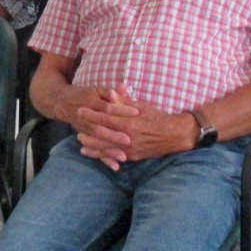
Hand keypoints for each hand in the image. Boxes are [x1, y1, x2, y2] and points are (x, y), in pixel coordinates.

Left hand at [72, 87, 192, 168]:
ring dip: (91, 144)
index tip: (80, 109)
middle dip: (87, 130)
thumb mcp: (141, 106)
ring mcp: (129, 149)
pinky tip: (92, 153)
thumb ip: (124, 102)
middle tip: (75, 125)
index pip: (104, 117)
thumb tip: (110, 93)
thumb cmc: (158, 117)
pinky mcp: (132, 156)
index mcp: (129, 122)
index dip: (91, 114)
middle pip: (101, 134)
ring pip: (104, 147)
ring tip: (80, 140)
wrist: (175, 135)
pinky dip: (101, 155)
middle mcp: (127, 137)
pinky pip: (113, 156)